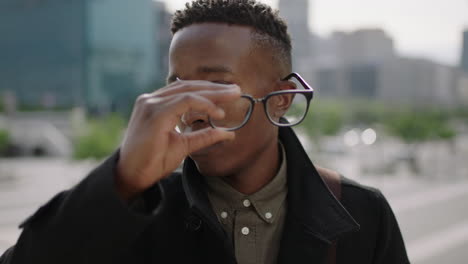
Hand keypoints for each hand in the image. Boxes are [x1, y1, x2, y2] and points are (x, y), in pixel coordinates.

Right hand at [115, 80, 240, 199]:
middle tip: (237, 90)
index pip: (185, 90)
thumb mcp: (184, 145)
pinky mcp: (155, 113)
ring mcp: (151, 104)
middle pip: (189, 86)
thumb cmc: (153, 160)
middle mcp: (151, 99)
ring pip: (189, 91)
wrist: (132, 176)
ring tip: (233, 96)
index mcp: (156, 104)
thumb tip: (228, 133)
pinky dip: (203, 104)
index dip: (209, 90)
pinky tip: (217, 112)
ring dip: (213, 94)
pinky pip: (185, 101)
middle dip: (215, 88)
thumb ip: (204, 136)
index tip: (228, 94)